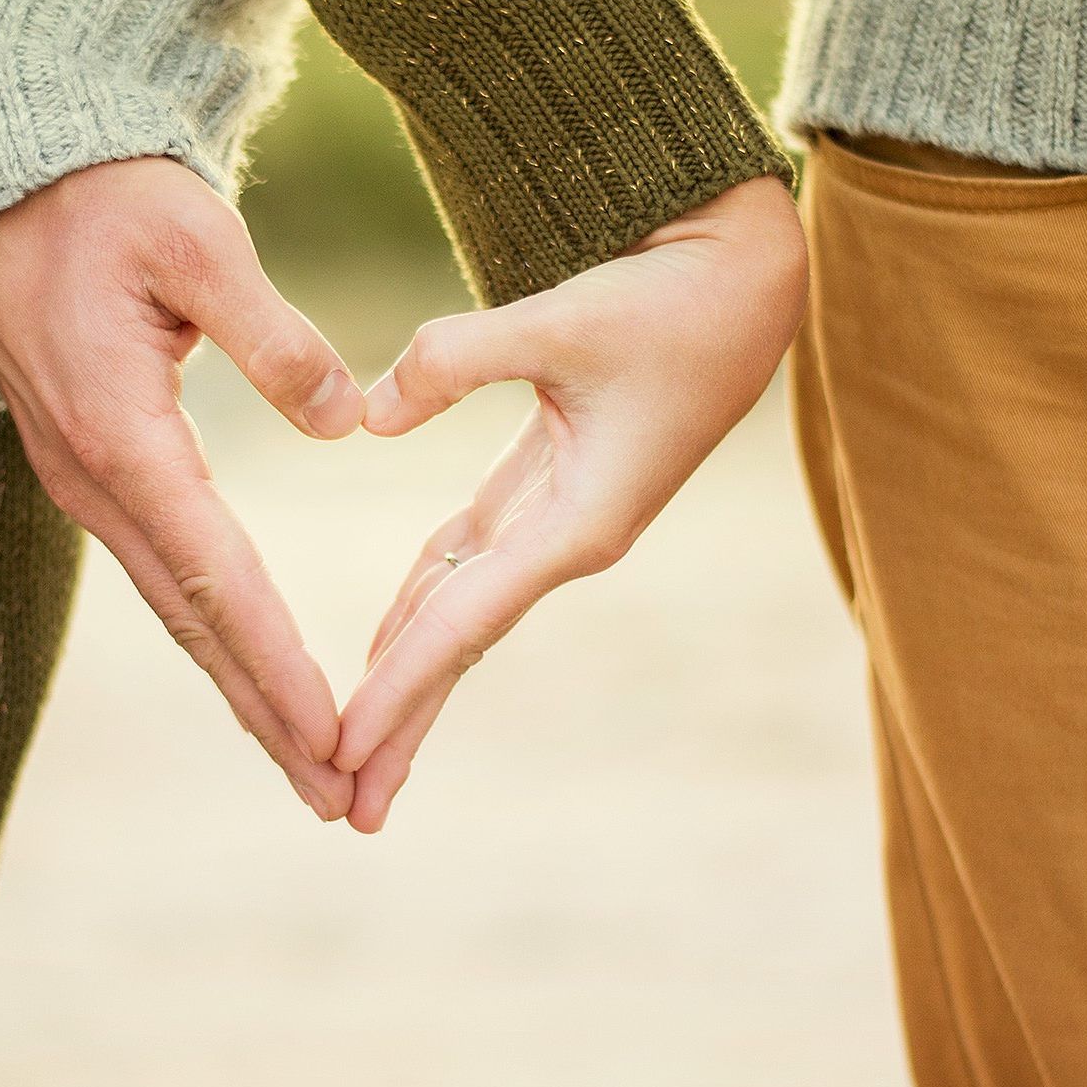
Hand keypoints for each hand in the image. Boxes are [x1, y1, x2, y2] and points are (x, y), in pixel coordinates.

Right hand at [0, 157, 364, 818]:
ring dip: (241, 688)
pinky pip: (162, 572)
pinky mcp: (92, 470)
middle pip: (194, 623)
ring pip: (176, 609)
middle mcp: (96, 480)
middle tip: (336, 795)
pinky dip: (213, 633)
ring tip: (307, 759)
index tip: (334, 734)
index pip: (217, 576)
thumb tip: (346, 422)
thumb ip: (273, 335)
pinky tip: (249, 668)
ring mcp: (86, 483)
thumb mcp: (196, 241)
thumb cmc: (102, 201)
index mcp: (123, 435)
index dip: (278, 662)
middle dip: (266, 714)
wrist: (3, 185)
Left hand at [336, 175, 807, 831]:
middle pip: (460, 646)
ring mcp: (559, 520)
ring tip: (354, 748)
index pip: (464, 624)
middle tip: (344, 806)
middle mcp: (567, 540)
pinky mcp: (549, 487)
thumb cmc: (671, 301)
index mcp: (580, 524)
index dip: (398, 688)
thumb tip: (366, 418)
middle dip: (403, 724)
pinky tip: (385, 642)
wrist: (745, 280)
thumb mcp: (563, 320)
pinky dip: (422, 603)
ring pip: (461, 612)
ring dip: (408, 677)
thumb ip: (456, 360)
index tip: (341, 750)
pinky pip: (469, 563)